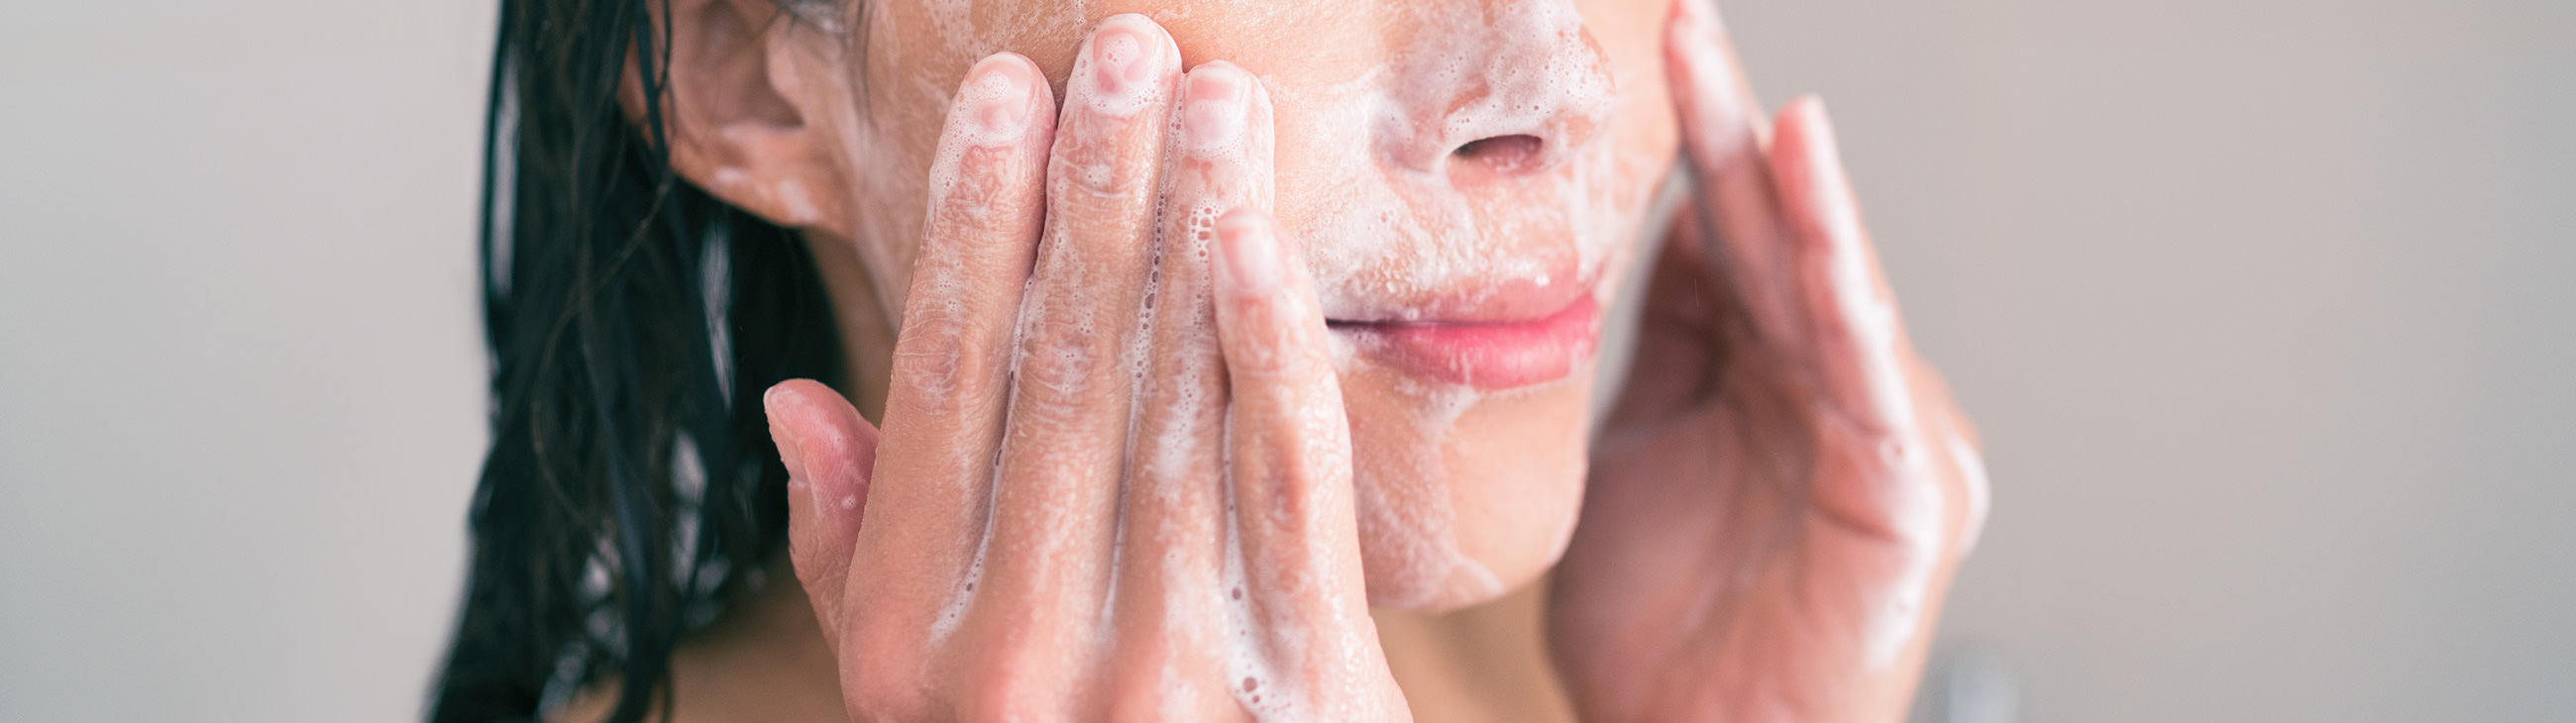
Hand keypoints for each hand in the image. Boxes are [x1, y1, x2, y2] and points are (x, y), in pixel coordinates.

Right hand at [762, 16, 1408, 720]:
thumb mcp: (918, 705)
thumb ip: (859, 561)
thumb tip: (799, 401)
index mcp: (908, 653)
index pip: (939, 396)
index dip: (970, 236)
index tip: (1002, 104)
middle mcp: (1015, 663)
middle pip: (1059, 377)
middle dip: (1093, 197)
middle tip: (1123, 53)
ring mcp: (1155, 682)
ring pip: (1169, 410)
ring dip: (1188, 235)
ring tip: (1210, 103)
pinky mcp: (1295, 695)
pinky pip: (1281, 492)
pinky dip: (1269, 356)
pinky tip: (1258, 245)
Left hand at [1547, 1, 1991, 719]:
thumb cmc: (1663, 637)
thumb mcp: (1631, 450)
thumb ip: (1654, 344)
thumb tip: (1644, 226)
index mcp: (1764, 374)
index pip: (1727, 234)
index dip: (1695, 141)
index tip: (1657, 45)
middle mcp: (1831, 389)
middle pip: (1780, 238)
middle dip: (1736, 132)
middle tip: (1688, 25)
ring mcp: (1877, 435)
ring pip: (1834, 291)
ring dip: (1801, 195)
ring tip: (1767, 107)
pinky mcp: (1907, 495)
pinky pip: (1872, 379)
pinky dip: (1850, 295)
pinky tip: (1823, 226)